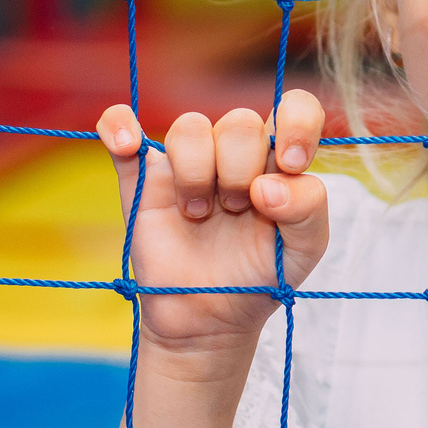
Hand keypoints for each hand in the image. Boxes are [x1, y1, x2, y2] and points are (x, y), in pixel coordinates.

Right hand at [98, 92, 330, 362]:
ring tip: (198, 214)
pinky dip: (118, 126)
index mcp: (277, 160)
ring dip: (196, 172)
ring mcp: (186, 162)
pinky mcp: (142, 177)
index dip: (297, 124)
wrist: (208, 319)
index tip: (289, 165)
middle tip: (236, 211)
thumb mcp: (304, 250)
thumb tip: (268, 186)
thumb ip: (308, 208)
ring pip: (189, 127)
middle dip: (240, 170)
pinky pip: (119, 126)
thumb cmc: (262, 276)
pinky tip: (127, 145)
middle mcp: (234, 153)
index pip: (296, 107)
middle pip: (239, 122)